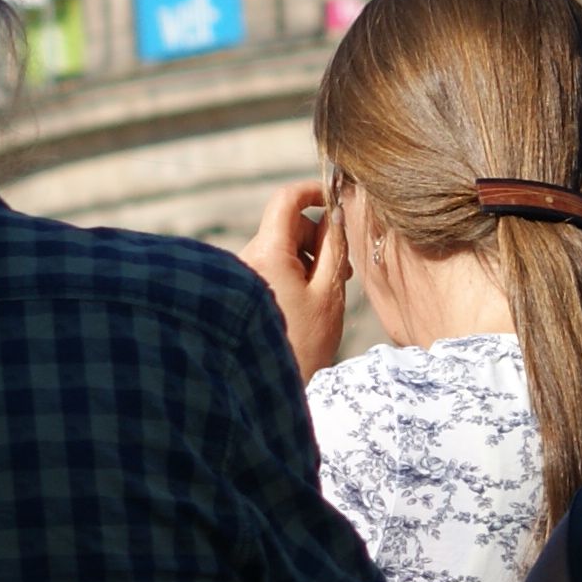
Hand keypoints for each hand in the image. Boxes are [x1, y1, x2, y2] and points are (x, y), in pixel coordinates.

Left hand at [237, 181, 347, 378]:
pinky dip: (290, 275)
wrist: (268, 390)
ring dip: (305, 261)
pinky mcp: (238, 292)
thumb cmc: (303, 343)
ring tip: (324, 295)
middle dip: (316, 239)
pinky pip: (268, 268)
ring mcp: (239, 276)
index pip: (286, 200)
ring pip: (278, 249)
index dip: (313, 191)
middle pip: (285, 226)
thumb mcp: (329, 293)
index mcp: (266, 253)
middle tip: (342, 271)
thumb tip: (336, 214)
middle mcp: (245, 258)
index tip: (336, 199)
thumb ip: (334, 248)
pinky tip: (305, 304)